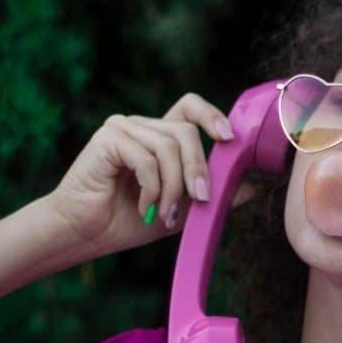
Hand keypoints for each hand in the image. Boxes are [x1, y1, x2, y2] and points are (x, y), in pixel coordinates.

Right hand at [43, 92, 258, 256]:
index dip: (211, 114)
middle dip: (198, 168)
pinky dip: (152, 188)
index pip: (189, 108)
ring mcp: (123, 129)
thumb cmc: (129, 221)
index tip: (227, 138)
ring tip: (166, 213)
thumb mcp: (184, 210)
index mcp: (158, 137)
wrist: (86, 234)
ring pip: (169, 146)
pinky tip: (146, 208)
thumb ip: (215, 195)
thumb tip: (255, 187)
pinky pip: (145, 158)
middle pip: (186, 131)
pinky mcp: (107, 139)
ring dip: (173, 186)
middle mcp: (141, 127)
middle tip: (201, 200)